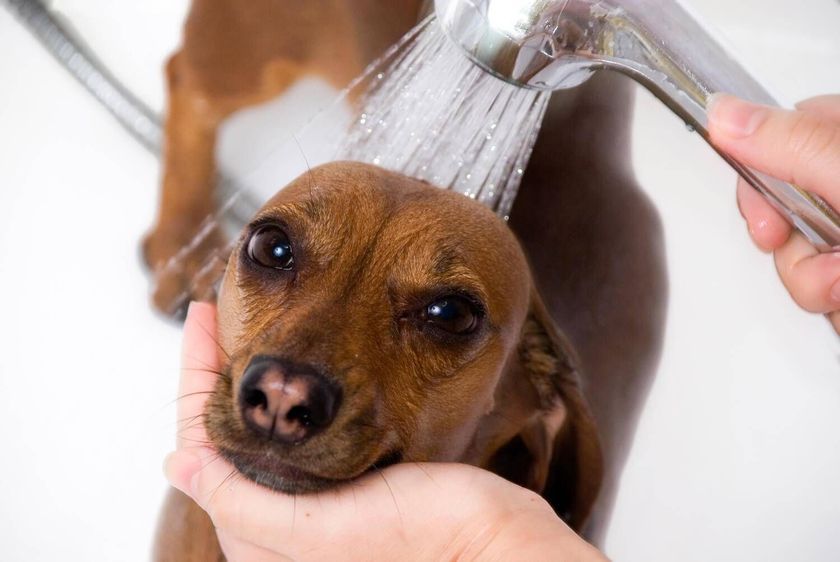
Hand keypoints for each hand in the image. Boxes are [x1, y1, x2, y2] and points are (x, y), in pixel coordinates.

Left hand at [164, 302, 605, 561]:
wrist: (485, 542)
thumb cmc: (409, 544)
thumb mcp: (309, 533)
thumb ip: (237, 502)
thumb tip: (178, 463)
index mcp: (259, 537)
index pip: (201, 447)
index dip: (197, 377)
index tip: (204, 316)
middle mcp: (279, 516)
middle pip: (229, 430)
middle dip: (219, 371)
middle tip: (219, 311)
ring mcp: (315, 493)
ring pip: (264, 423)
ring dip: (252, 375)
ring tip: (246, 327)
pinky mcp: (350, 473)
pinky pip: (303, 424)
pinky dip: (291, 389)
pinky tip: (293, 361)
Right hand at [708, 93, 839, 333]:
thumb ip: (795, 147)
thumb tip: (724, 115)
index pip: (788, 124)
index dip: (763, 166)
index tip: (769, 207)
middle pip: (783, 196)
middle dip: (792, 241)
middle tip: (824, 252)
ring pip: (798, 250)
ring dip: (813, 282)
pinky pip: (818, 287)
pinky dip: (831, 302)